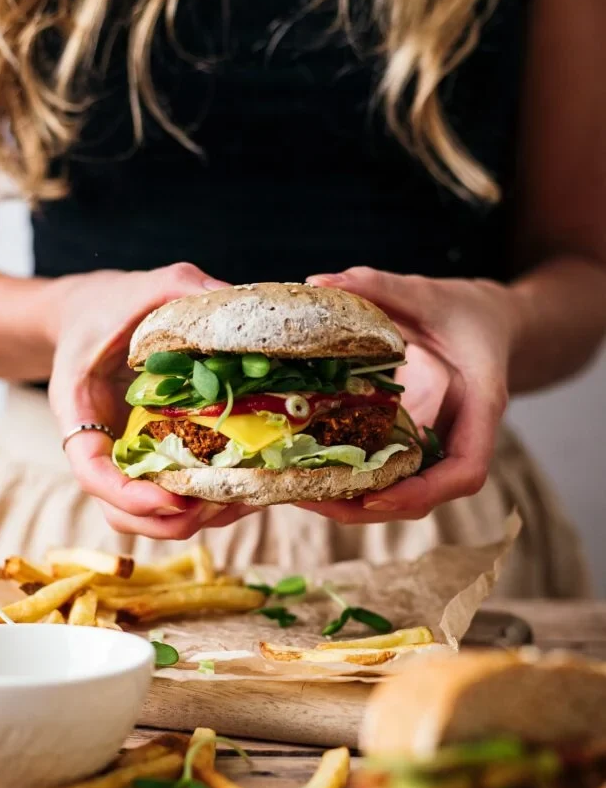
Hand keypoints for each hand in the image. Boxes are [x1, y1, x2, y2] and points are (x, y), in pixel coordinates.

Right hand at [46, 263, 252, 538]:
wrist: (92, 314)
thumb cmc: (109, 303)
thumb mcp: (143, 286)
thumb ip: (178, 287)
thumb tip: (230, 300)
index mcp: (78, 409)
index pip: (90, 471)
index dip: (128, 496)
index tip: (171, 500)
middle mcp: (101, 445)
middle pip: (121, 512)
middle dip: (170, 520)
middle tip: (221, 504)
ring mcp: (128, 457)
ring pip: (151, 515)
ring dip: (195, 519)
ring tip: (242, 501)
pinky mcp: (155, 458)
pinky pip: (174, 496)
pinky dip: (207, 504)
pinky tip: (246, 490)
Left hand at [301, 267, 518, 522]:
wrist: (488, 323)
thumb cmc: (467, 311)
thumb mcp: (428, 294)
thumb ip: (380, 287)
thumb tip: (320, 281)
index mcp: (480, 406)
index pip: (466, 470)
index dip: (424, 491)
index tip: (377, 496)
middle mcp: (458, 437)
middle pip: (424, 496)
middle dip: (371, 506)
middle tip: (313, 498)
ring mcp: (433, 446)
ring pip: (401, 492)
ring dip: (353, 501)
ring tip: (299, 492)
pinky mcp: (410, 444)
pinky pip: (385, 472)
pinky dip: (350, 478)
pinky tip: (307, 470)